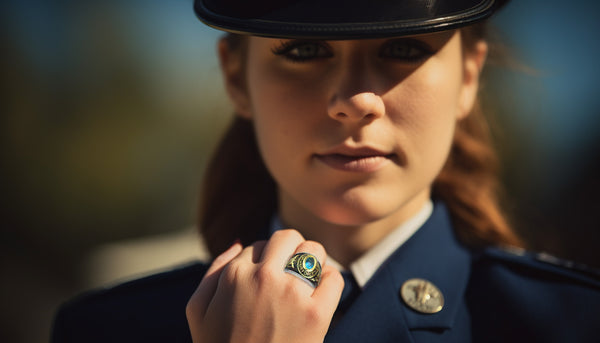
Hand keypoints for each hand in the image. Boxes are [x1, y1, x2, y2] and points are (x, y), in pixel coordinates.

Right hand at [186, 229, 343, 342]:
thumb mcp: (198, 311)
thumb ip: (214, 271)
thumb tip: (240, 242)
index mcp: (235, 274)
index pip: (259, 245)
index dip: (262, 261)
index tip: (265, 280)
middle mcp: (264, 277)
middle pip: (288, 237)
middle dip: (290, 250)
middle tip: (290, 272)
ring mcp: (292, 294)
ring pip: (314, 251)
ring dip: (312, 261)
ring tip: (307, 281)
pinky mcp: (317, 314)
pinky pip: (334, 278)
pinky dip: (330, 282)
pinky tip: (320, 295)